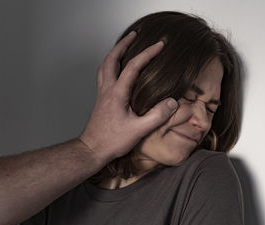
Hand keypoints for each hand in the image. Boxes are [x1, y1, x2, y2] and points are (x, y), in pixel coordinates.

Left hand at [79, 31, 177, 162]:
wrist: (92, 149)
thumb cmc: (112, 141)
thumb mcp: (138, 130)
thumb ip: (157, 116)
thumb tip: (172, 102)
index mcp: (117, 93)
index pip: (134, 66)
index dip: (148, 53)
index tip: (160, 45)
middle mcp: (107, 90)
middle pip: (112, 58)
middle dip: (124, 44)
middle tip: (134, 34)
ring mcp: (102, 94)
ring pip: (104, 65)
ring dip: (114, 53)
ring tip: (124, 46)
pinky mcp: (100, 100)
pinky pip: (103, 75)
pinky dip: (109, 65)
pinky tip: (115, 69)